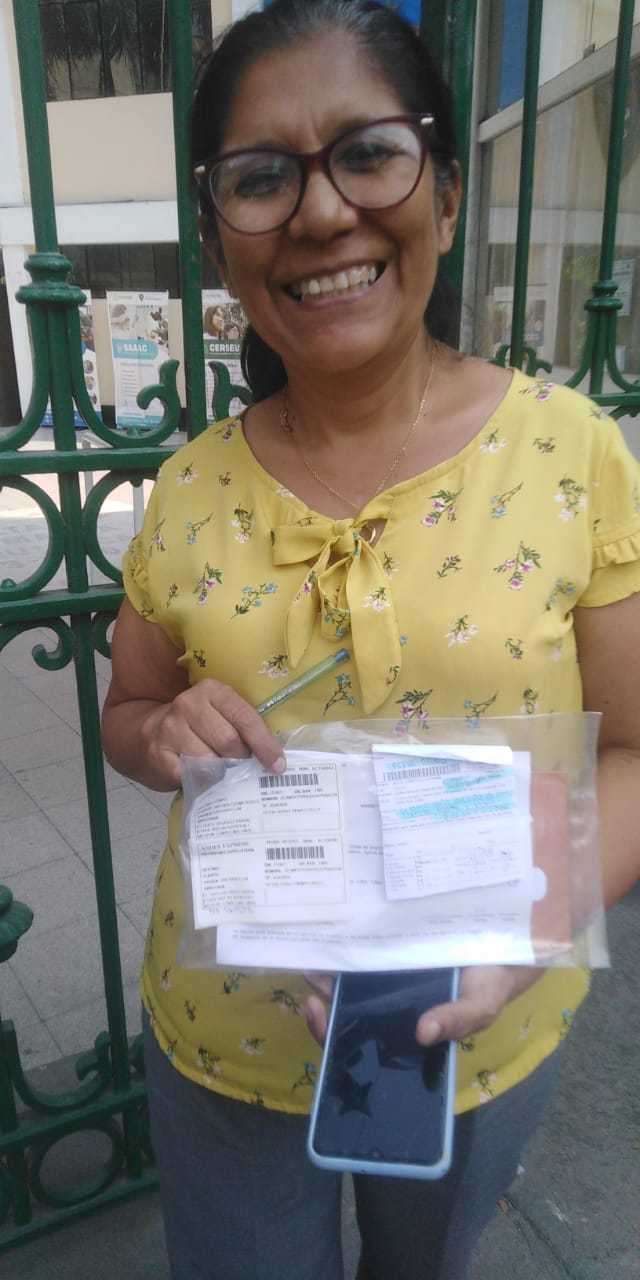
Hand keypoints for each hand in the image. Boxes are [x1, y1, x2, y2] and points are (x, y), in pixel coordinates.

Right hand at [140, 679, 285, 787]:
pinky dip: (203, 782)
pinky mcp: (159, 754)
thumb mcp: (217, 714)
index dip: (264, 744)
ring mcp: (170, 729)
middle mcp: (188, 704)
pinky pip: (192, 776)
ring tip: (222, 772)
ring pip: (211, 761)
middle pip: (229, 741)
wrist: (145, 735)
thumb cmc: (195, 728)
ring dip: (222, 773)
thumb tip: (274, 757)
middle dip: (242, 760)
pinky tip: (203, 778)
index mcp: (211, 690)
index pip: (245, 718)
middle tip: (243, 766)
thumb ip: (241, 726)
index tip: (278, 765)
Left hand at [303, 966, 542, 1047]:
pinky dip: (351, 942)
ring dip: (331, 967)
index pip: (359, 1041)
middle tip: (311, 974)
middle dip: (323, 995)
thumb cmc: (491, 982)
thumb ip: (457, 1021)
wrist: (507, 943)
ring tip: (315, 946)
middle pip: (347, 1008)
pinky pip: (367, 949)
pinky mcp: (395, 948)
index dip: (332, 1033)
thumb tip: (423, 1033)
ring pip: (351, 978)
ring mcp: (391, 977)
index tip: (318, 1012)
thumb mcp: (480, 1005)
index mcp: (404, 1029)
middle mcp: (392, 1006)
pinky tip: (338, 927)